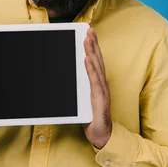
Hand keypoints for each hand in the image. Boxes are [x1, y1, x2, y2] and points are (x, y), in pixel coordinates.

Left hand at [83, 28, 111, 148]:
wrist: (101, 136)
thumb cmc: (92, 119)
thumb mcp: (82, 101)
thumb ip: (77, 90)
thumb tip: (65, 78)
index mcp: (97, 84)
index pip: (95, 62)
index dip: (92, 48)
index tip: (88, 34)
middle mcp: (101, 85)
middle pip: (97, 61)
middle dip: (93, 44)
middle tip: (89, 30)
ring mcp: (102, 91)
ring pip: (97, 68)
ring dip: (92, 52)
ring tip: (88, 39)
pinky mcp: (100, 99)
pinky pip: (95, 81)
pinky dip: (91, 69)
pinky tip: (87, 59)